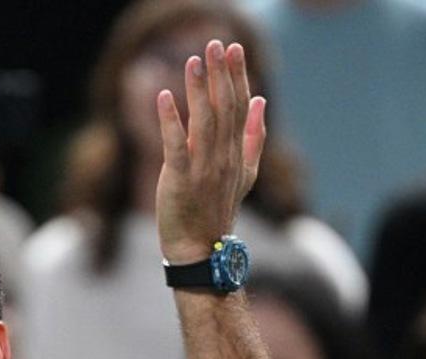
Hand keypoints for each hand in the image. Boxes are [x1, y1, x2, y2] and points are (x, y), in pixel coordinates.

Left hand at [155, 40, 265, 263]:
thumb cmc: (215, 209)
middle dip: (221, 75)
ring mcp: (203, 169)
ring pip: (204, 122)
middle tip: (217, 44)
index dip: (237, 76)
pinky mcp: (180, 181)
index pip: (240, 107)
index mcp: (237, 153)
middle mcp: (224, 158)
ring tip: (194, 60)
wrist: (199, 249)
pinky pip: (176, 147)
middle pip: (225, 108)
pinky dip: (170, 121)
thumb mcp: (244, 174)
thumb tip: (261, 101)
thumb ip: (253, 138)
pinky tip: (164, 97)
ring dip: (199, 90)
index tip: (233, 49)